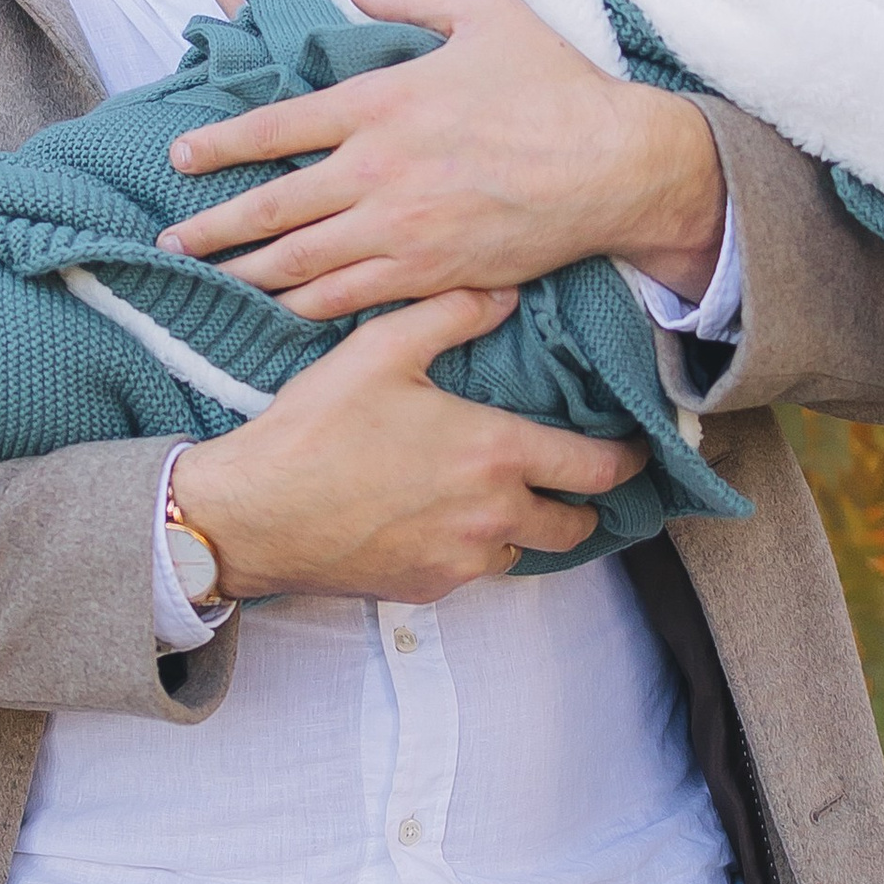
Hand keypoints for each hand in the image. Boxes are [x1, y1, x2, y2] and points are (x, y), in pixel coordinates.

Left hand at [157, 0, 726, 314]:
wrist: (616, 165)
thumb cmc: (555, 85)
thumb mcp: (488, 10)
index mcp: (382, 104)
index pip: (278, 127)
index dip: (220, 146)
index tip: (181, 159)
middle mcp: (378, 171)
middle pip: (273, 206)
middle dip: (215, 227)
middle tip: (173, 242)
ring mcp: (402, 229)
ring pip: (302, 261)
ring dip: (250, 273)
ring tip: (212, 280)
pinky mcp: (431, 273)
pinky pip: (353, 296)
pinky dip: (309, 306)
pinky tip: (282, 311)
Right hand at [168, 289, 648, 601]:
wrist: (252, 513)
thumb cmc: (315, 428)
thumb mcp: (380, 351)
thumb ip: (450, 314)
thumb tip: (504, 292)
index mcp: (495, 454)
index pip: (598, 469)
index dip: (626, 460)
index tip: (632, 452)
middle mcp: (492, 517)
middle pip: (575, 526)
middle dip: (580, 504)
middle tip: (568, 481)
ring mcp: (460, 562)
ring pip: (520, 552)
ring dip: (518, 528)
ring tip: (493, 497)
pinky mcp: (425, 591)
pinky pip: (469, 572)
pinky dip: (467, 549)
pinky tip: (435, 518)